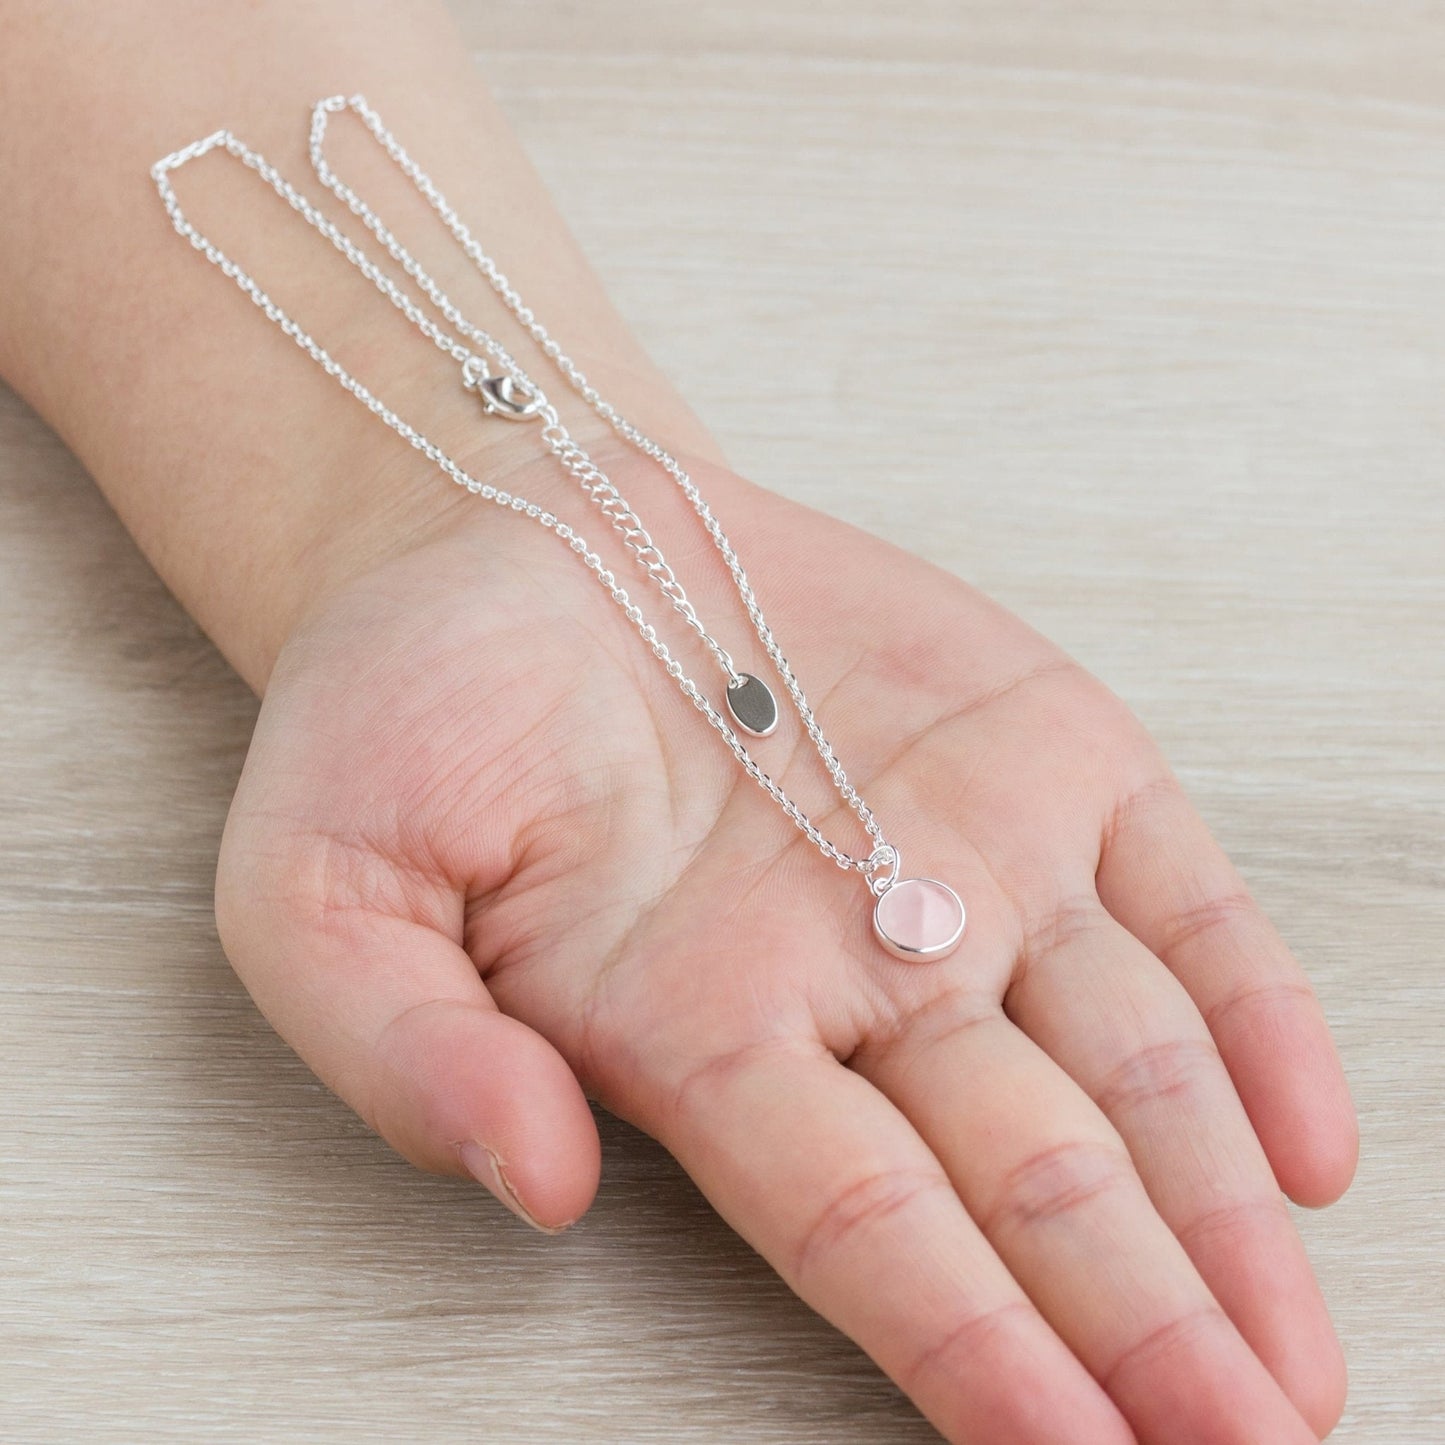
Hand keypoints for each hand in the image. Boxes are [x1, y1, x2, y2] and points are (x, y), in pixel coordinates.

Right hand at [216, 447, 1356, 1443]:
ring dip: (1220, 1209)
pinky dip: (1252, 1007)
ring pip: (1129, 1061)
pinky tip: (1304, 1138)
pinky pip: (1181, 895)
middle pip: (1027, 1177)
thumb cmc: (405, 718)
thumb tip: (536, 1178)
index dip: (964, 1341)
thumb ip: (405, 1047)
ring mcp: (966, 862)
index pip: (854, 1220)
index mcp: (694, 1027)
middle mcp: (855, 970)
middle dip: (1141, 1326)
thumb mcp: (320, 884)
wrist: (522, 538)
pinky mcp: (1039, 751)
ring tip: (1295, 1359)